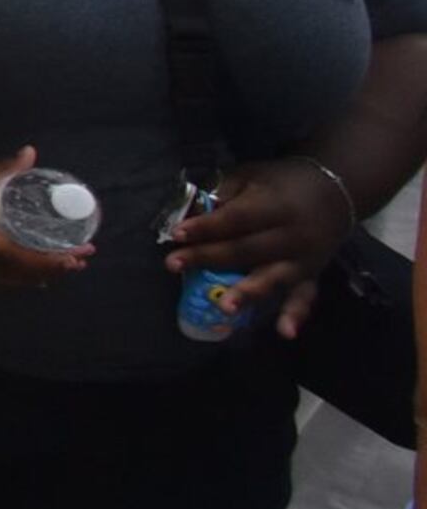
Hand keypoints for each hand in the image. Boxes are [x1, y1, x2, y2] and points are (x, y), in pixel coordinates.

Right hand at [0, 145, 93, 288]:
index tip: (80, 253)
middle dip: (51, 270)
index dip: (54, 259)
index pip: (22, 258)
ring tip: (56, 268)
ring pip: (2, 283)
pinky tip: (19, 269)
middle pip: (17, 277)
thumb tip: (31, 155)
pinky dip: (11, 277)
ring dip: (32, 276)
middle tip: (79, 260)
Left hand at [173, 157, 359, 333]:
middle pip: (246, 249)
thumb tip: (189, 214)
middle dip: (209, 258)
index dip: (206, 227)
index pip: (236, 219)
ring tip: (224, 306)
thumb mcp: (250, 176)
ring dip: (248, 292)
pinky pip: (305, 296)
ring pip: (273, 277)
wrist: (336, 191)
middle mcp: (291, 235)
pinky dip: (296, 314)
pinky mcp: (312, 275)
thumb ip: (222, 193)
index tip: (176, 234)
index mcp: (274, 206)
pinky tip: (285, 332)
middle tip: (173, 265)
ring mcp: (304, 258)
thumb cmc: (281, 183)